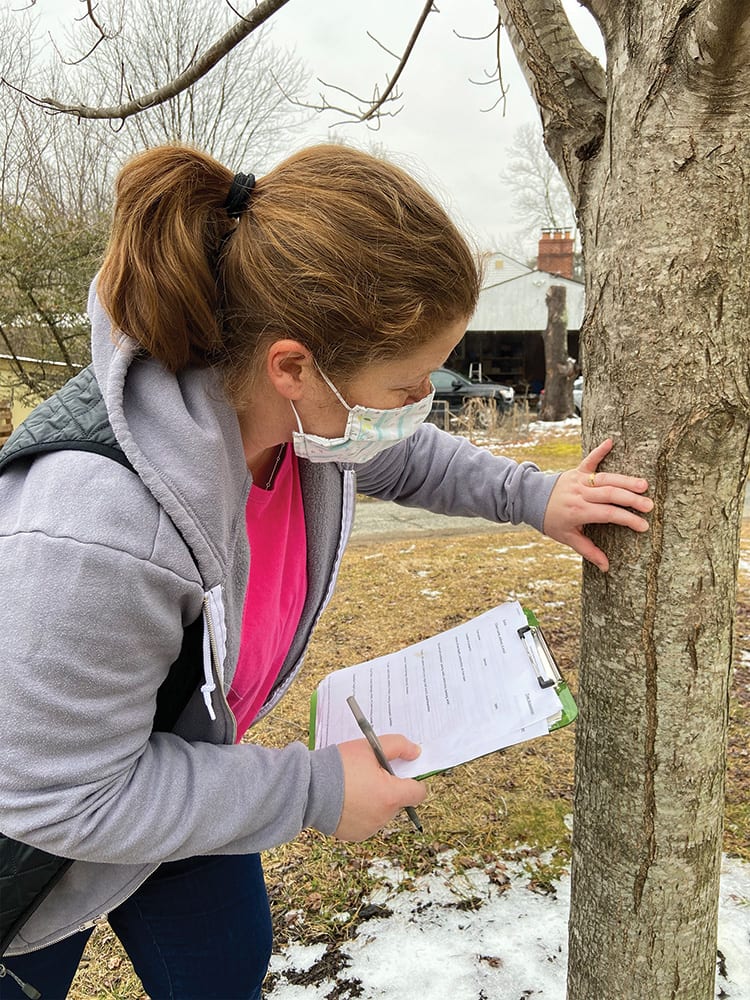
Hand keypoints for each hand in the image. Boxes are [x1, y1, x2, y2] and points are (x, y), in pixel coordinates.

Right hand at [334, 735, 426, 841]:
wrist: (308, 788)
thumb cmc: (339, 766)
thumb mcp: (370, 747)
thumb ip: (398, 746)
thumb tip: (416, 752)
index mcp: (391, 796)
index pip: (418, 793)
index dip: (412, 780)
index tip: (401, 772)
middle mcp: (384, 817)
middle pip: (398, 801)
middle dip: (389, 788)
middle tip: (369, 774)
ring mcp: (370, 828)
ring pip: (382, 812)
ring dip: (374, 801)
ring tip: (353, 786)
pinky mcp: (356, 835)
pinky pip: (367, 822)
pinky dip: (361, 812)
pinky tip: (347, 800)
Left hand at [542, 438, 652, 571]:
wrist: (530, 499)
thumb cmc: (551, 521)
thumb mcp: (567, 538)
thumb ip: (588, 550)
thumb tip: (607, 568)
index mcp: (578, 511)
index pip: (608, 514)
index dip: (627, 520)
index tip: (643, 526)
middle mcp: (580, 494)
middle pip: (610, 495)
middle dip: (632, 500)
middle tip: (650, 506)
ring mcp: (578, 480)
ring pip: (605, 478)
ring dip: (625, 480)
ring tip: (644, 485)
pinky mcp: (576, 470)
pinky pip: (589, 459)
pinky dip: (599, 450)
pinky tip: (611, 441)